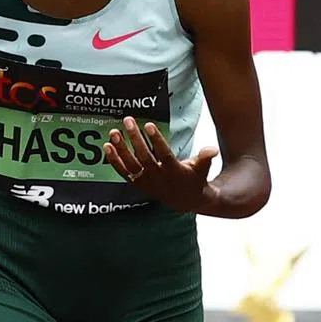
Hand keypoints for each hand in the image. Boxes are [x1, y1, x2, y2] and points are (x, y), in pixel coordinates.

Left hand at [103, 116, 218, 212]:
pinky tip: (107, 146)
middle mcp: (158, 177)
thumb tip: (213, 149)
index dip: (156, 140)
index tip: (149, 124)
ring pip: (131, 164)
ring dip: (121, 148)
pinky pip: (123, 172)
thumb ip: (205, 157)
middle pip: (144, 156)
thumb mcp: (202, 168)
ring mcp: (146, 181)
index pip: (164, 154)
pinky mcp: (138, 183)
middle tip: (128, 120)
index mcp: (174, 171)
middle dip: (135, 138)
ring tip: (113, 132)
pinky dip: (114, 160)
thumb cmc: (194, 178)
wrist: (185, 201)